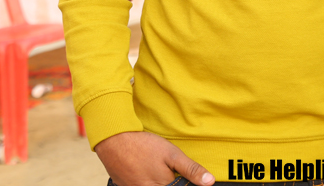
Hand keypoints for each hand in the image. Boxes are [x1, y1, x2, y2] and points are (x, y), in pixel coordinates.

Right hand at [95, 131, 214, 185]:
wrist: (114, 141)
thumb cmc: (144, 146)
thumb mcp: (172, 155)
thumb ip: (191, 170)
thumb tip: (210, 182)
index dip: (184, 182)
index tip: (179, 174)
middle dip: (169, 180)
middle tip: (163, 167)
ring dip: (157, 179)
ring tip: (153, 166)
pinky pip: (139, 185)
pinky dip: (145, 180)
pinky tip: (144, 168)